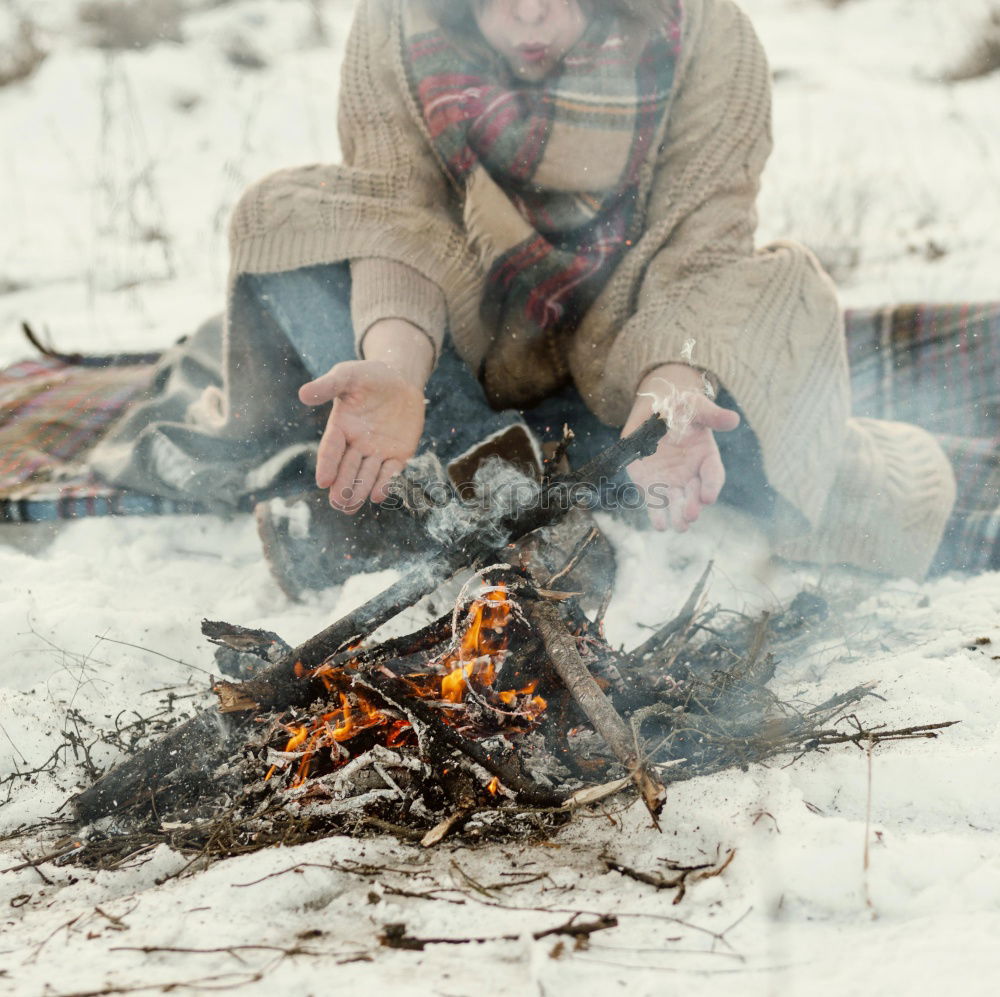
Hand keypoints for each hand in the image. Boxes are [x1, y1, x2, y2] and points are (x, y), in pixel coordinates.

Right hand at [299, 360, 424, 511]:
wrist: (400, 379)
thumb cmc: (369, 376)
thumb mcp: (347, 375)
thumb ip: (328, 386)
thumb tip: (303, 394)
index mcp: (340, 427)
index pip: (331, 449)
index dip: (327, 464)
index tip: (323, 481)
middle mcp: (356, 444)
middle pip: (347, 469)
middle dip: (342, 486)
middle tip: (337, 502)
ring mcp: (377, 451)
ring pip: (366, 476)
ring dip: (359, 491)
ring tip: (351, 506)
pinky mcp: (398, 454)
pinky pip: (391, 472)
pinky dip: (384, 483)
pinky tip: (377, 496)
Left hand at [623, 364, 739, 531]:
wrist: (654, 411)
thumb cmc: (680, 408)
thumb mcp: (695, 407)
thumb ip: (711, 415)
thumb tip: (733, 419)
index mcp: (706, 456)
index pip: (713, 475)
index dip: (711, 486)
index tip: (708, 496)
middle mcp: (691, 474)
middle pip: (695, 494)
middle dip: (694, 505)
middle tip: (691, 515)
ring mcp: (672, 482)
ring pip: (677, 503)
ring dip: (678, 515)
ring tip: (680, 526)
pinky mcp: (652, 485)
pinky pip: (655, 503)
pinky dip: (658, 515)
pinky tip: (660, 525)